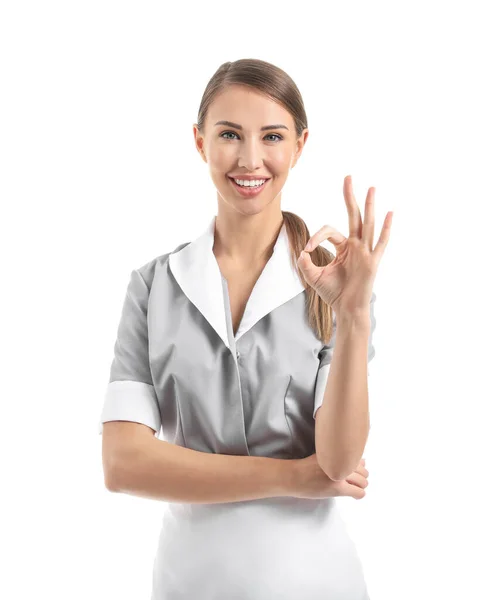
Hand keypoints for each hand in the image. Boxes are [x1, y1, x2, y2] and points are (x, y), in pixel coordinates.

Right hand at [290, 454, 368, 499]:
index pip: (359, 459)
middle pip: (363, 471)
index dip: (359, 466)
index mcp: (338, 454)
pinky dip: (359, 494)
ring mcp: (340, 475)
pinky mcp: (338, 488)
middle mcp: (341, 463)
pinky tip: (354, 495)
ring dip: (361, 485)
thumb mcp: (323, 456)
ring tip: (353, 487)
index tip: (354, 470)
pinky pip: (358, 492)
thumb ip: (337, 457)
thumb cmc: (306, 467)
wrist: (295, 476)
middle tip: (354, 481)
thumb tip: (357, 461)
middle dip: (362, 476)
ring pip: (363, 482)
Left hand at [297, 175, 392, 314]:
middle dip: (350, 197)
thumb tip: (302, 251)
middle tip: (347, 177)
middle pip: (354, 216)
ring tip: (371, 188)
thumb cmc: (333, 293)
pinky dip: (386, 229)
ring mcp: (365, 252)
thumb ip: (305, 264)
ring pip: (367, 224)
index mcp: (343, 247)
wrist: (346, 309)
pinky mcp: (372, 261)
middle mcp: (356, 246)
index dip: (317, 237)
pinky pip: (381, 243)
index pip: (329, 231)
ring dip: (368, 206)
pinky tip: (390, 214)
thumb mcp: (313, 276)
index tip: (308, 249)